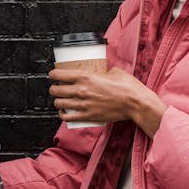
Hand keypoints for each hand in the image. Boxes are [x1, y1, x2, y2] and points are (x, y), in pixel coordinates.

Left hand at [49, 66, 167, 137]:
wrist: (136, 103)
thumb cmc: (128, 87)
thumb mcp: (114, 71)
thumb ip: (103, 70)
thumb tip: (101, 70)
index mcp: (85, 76)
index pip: (59, 74)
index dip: (52, 74)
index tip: (53, 74)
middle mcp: (81, 90)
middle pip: (56, 90)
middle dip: (53, 89)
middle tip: (56, 88)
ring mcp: (83, 104)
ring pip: (59, 104)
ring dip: (57, 101)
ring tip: (60, 100)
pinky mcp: (88, 116)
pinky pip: (68, 117)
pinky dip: (63, 115)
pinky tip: (64, 112)